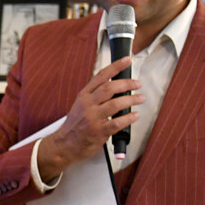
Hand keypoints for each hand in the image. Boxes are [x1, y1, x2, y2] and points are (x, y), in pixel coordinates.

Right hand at [36, 57, 141, 179]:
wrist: (64, 144)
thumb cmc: (75, 124)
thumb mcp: (81, 105)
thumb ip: (95, 94)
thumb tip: (116, 85)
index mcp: (84, 95)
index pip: (101, 76)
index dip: (116, 67)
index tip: (127, 60)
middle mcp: (88, 105)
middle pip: (109, 88)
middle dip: (127, 83)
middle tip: (137, 83)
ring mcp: (93, 118)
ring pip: (115, 104)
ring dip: (131, 100)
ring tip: (140, 98)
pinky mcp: (98, 132)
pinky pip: (117, 123)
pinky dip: (128, 118)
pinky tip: (134, 115)